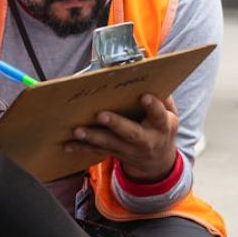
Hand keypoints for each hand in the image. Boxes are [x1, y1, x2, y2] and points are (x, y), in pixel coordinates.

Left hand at [64, 94, 179, 181]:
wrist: (157, 161)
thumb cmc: (161, 129)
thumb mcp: (171, 115)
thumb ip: (164, 97)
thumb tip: (152, 75)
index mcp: (161, 127)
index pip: (158, 115)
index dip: (152, 106)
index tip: (144, 96)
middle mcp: (145, 140)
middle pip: (130, 133)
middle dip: (115, 124)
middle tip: (101, 115)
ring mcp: (128, 150)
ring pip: (109, 143)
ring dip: (92, 137)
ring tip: (78, 130)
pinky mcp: (114, 153)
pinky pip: (96, 151)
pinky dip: (81, 148)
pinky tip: (67, 145)